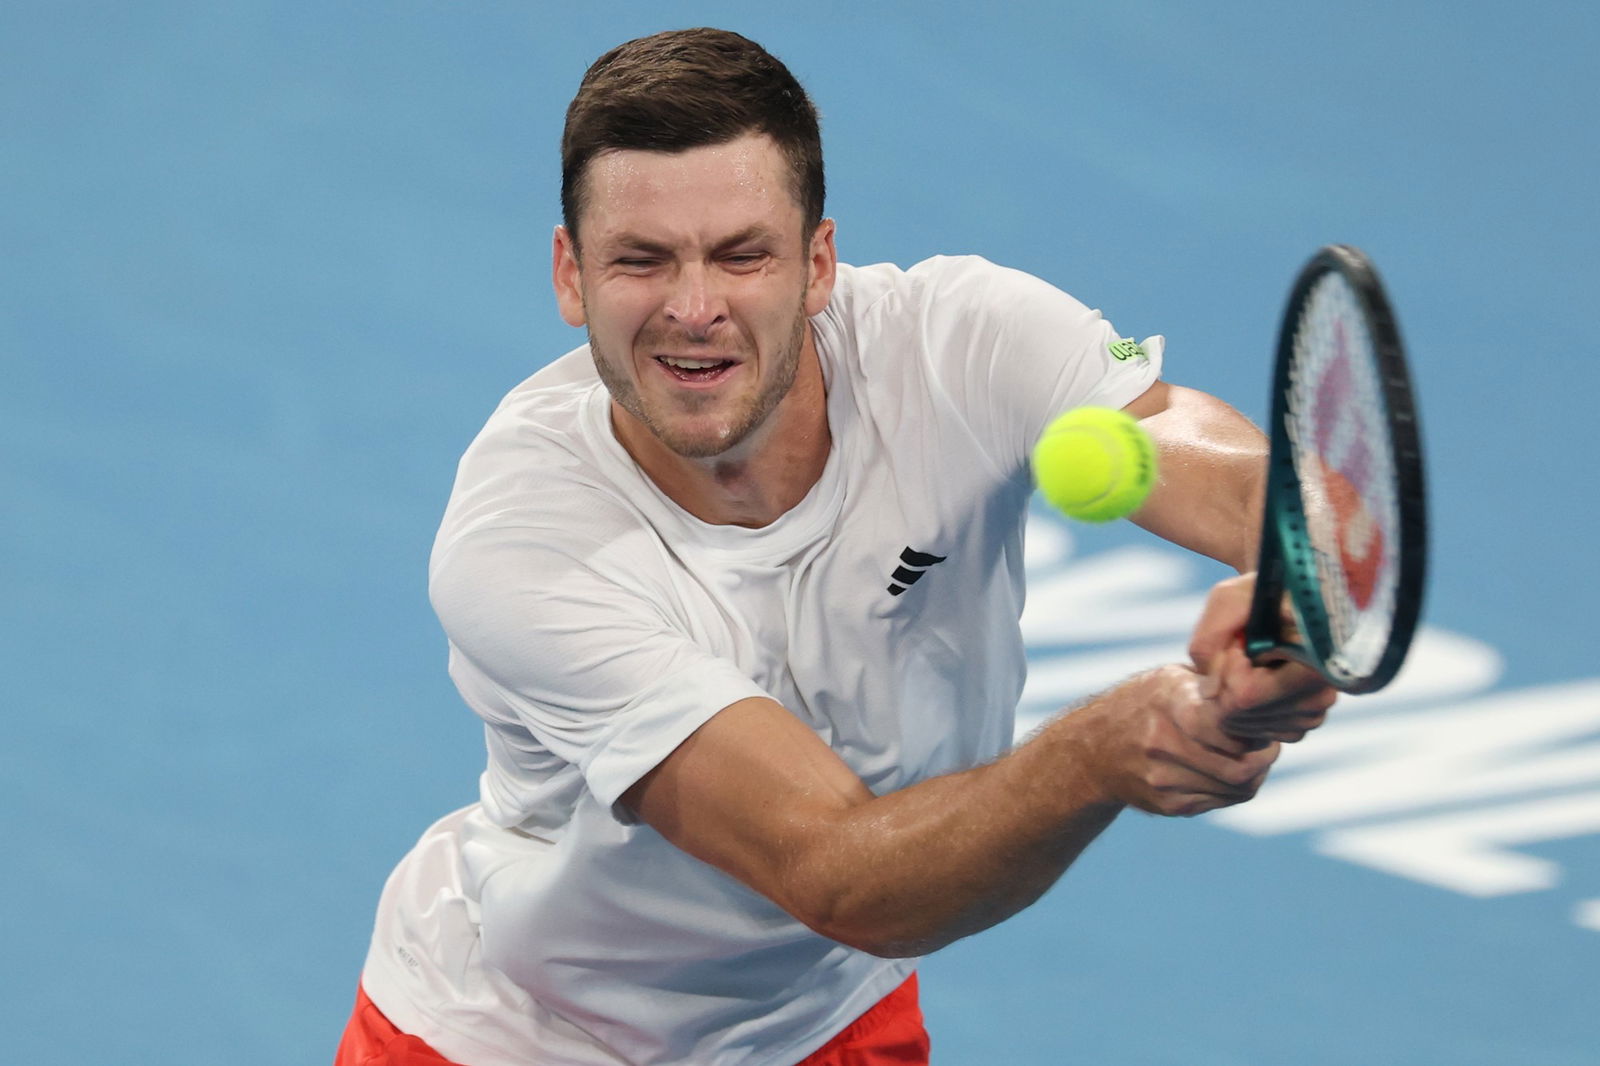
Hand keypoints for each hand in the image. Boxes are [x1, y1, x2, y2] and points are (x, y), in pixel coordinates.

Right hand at [1075, 573, 1337, 817]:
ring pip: (1239, 787)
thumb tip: (1263, 689)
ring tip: (1249, 756)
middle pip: (1244, 766)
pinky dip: (1233, 787)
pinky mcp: (1169, 804)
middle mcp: (1164, 743)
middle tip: (1266, 744)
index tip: (1262, 720)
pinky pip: (1221, 800)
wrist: (1092, 749)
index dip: (1258, 728)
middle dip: (1265, 756)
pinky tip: (1224, 769)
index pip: (1234, 727)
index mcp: (1169, 704)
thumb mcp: (1170, 680)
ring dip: (1254, 773)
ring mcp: (1165, 778)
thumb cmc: (1142, 705)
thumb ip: (1213, 685)